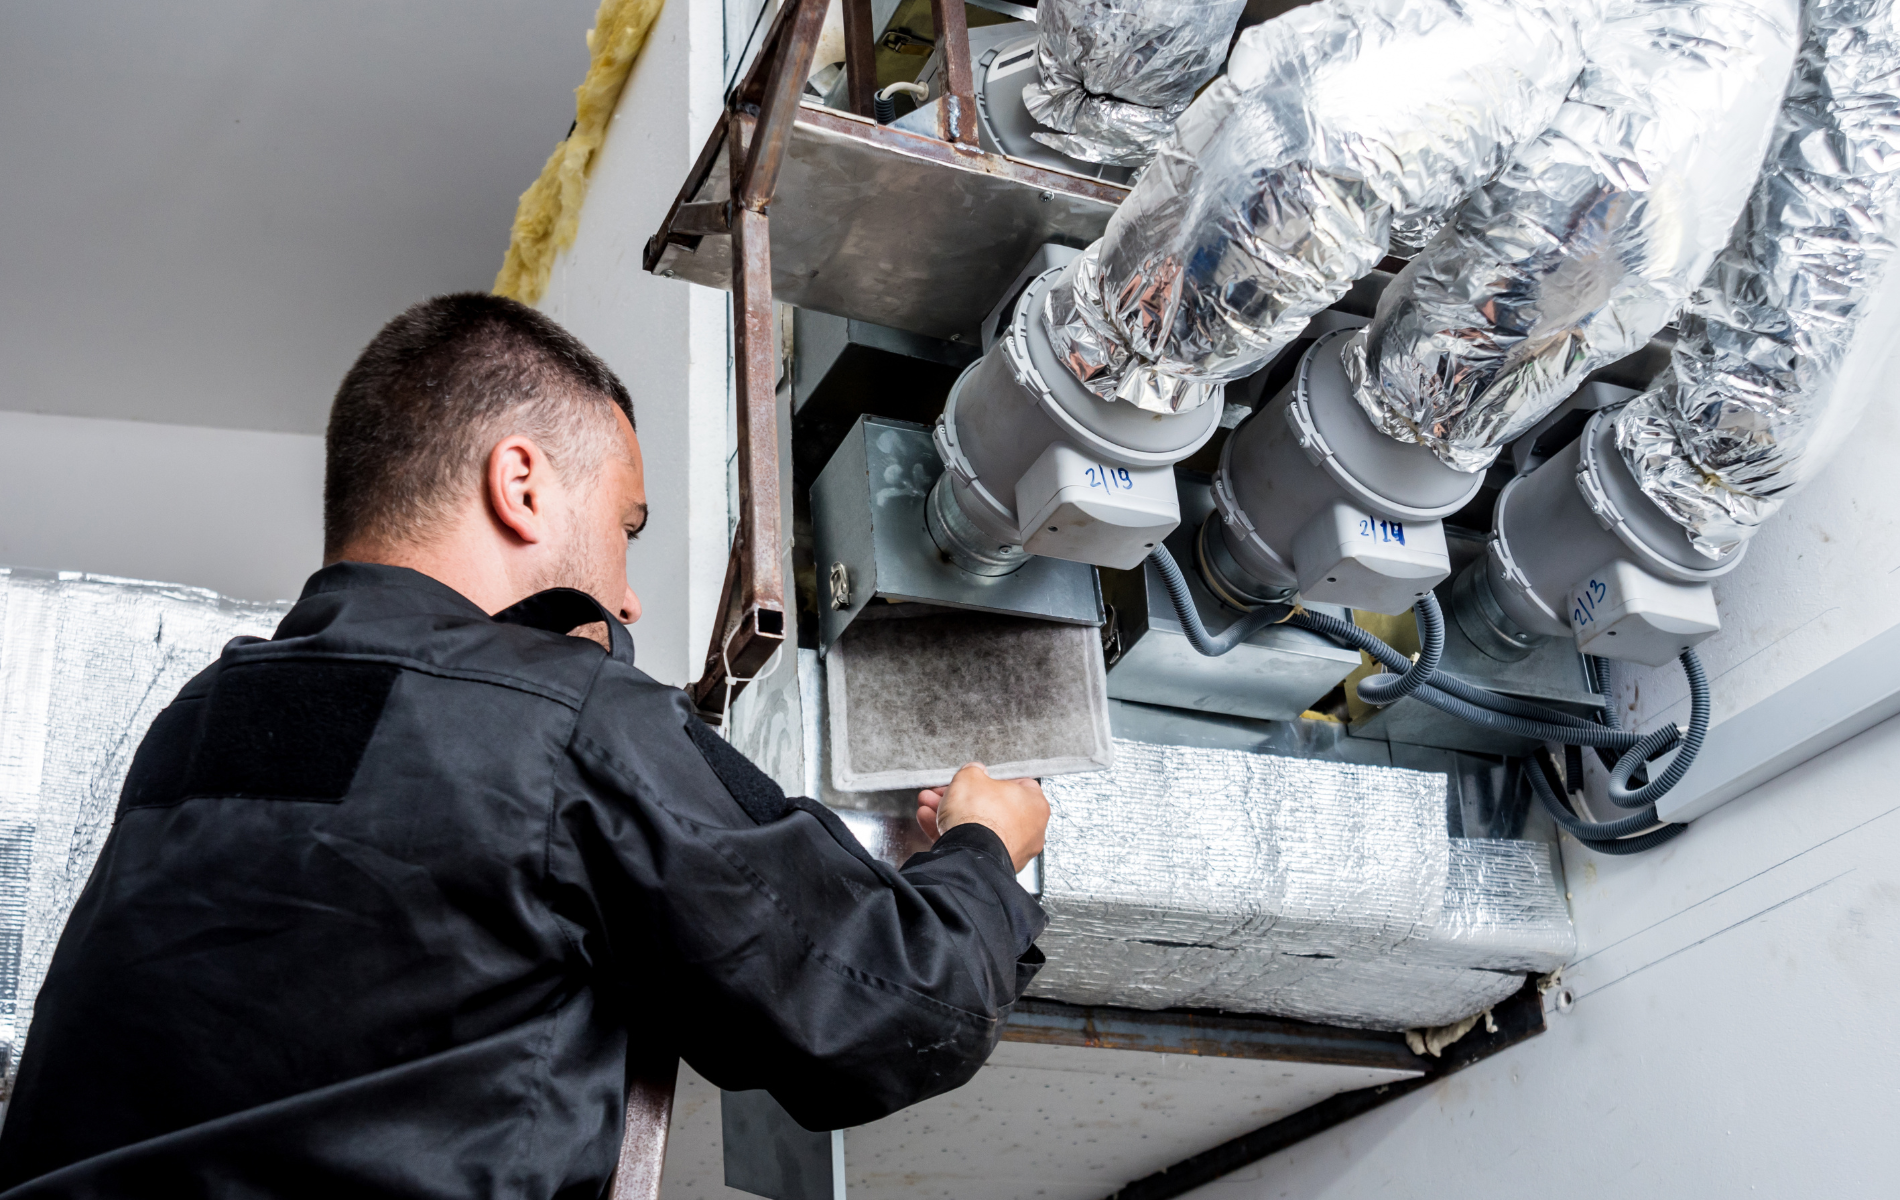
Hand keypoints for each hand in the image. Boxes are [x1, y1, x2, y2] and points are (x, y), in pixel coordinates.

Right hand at [917, 762, 1048, 872]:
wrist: (969, 856)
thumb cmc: (980, 817)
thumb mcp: (970, 777)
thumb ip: (973, 771)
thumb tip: (973, 771)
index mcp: (1034, 804)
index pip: (1016, 784)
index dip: (991, 778)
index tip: (974, 778)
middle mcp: (1029, 830)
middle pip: (992, 806)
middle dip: (963, 798)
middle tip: (947, 791)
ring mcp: (1012, 850)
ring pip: (979, 826)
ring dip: (953, 814)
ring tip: (930, 805)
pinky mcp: (993, 865)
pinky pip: (972, 845)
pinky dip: (953, 834)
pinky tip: (931, 823)